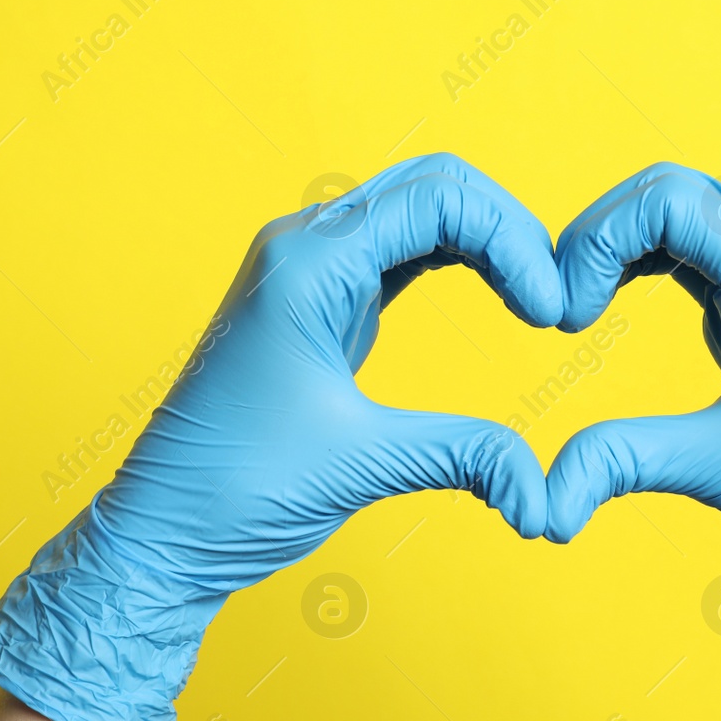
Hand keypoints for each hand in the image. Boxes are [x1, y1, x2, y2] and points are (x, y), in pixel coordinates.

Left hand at [0, 154, 561, 720]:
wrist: (161, 533)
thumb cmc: (233, 491)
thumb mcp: (360, 465)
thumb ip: (464, 457)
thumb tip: (547, 497)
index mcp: (307, 262)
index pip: (439, 197)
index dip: (514, 240)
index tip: (552, 314)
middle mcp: (305, 248)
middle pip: (436, 187)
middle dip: (510, 232)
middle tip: (559, 303)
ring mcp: (312, 273)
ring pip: (421, 214)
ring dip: (488, 244)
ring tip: (539, 300)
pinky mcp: (322, 308)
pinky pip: (404, 255)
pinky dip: (460, 264)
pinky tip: (499, 297)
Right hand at [544, 163, 720, 720]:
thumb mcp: (718, 473)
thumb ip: (618, 462)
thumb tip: (537, 501)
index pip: (675, 201)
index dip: (599, 238)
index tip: (566, 315)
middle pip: (676, 192)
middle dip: (601, 236)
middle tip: (559, 309)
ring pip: (688, 216)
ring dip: (621, 248)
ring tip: (576, 308)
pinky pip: (704, 252)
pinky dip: (647, 265)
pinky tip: (611, 304)